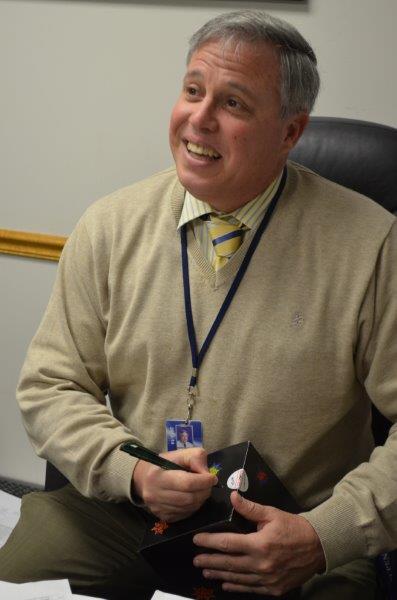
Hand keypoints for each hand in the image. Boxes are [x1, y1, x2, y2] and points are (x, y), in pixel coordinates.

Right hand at [132, 448, 216, 521]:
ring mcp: (158, 509)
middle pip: (189, 498)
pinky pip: (185, 515)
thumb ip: (195, 458)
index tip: (212, 477)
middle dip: (205, 491)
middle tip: (209, 484)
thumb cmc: (164, 463)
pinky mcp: (162, 517)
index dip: (204, 481)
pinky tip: (192, 498)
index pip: (187, 483)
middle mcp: (154, 495)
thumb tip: (207, 474)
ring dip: (200, 499)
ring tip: (201, 490)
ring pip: (189, 508)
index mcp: (157, 476)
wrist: (144, 478)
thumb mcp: (179, 454)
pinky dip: (193, 507)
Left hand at [193, 491, 324, 595]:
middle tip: (196, 559)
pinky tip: (226, 583)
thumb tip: (232, 496)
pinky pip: (250, 589)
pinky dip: (237, 586)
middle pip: (229, 563)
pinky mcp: (274, 588)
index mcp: (260, 544)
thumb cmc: (294, 527)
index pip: (228, 543)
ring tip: (206, 571)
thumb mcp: (272, 513)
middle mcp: (262, 564)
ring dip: (220, 574)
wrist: (319, 547)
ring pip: (237, 578)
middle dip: (210, 561)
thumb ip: (250, 508)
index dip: (210, 542)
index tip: (197, 540)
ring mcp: (268, 579)